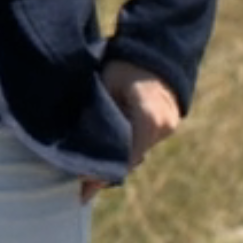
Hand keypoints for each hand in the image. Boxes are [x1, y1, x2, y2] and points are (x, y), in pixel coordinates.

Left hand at [81, 60, 183, 200]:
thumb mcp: (105, 85)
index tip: (80, 183)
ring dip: (114, 165)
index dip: (100, 172)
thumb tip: (76, 145)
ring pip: (135, 155)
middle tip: (80, 191)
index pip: (122, 156)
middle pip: (129, 160)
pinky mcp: (165, 128)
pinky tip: (105, 164)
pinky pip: (140, 147)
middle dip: (104, 174)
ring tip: (87, 182)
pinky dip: (123, 154)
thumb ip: (97, 115)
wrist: (153, 51)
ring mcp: (167, 130)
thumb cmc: (123, 65)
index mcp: (148, 119)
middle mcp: (162, 128)